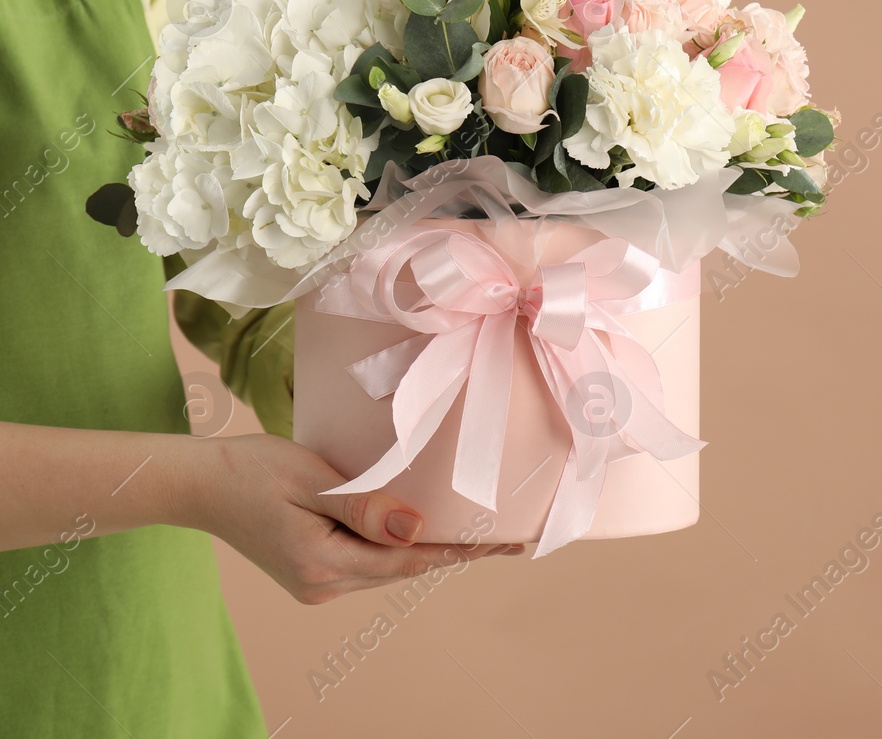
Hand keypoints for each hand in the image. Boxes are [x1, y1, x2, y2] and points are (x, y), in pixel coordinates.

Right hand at [190, 433, 521, 603]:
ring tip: (480, 536)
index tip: (505, 545)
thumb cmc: (251, 470)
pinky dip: (397, 548)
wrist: (198, 484)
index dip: (461, 551)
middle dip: (455, 552)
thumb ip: (364, 507)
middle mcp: (322, 585)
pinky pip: (367, 562)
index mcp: (323, 564)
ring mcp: (315, 584)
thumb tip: (417, 531)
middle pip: (403, 568)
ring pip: (387, 567)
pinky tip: (424, 533)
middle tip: (509, 540)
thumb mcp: (311, 480)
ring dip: (428, 551)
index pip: (410, 560)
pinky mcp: (311, 573)